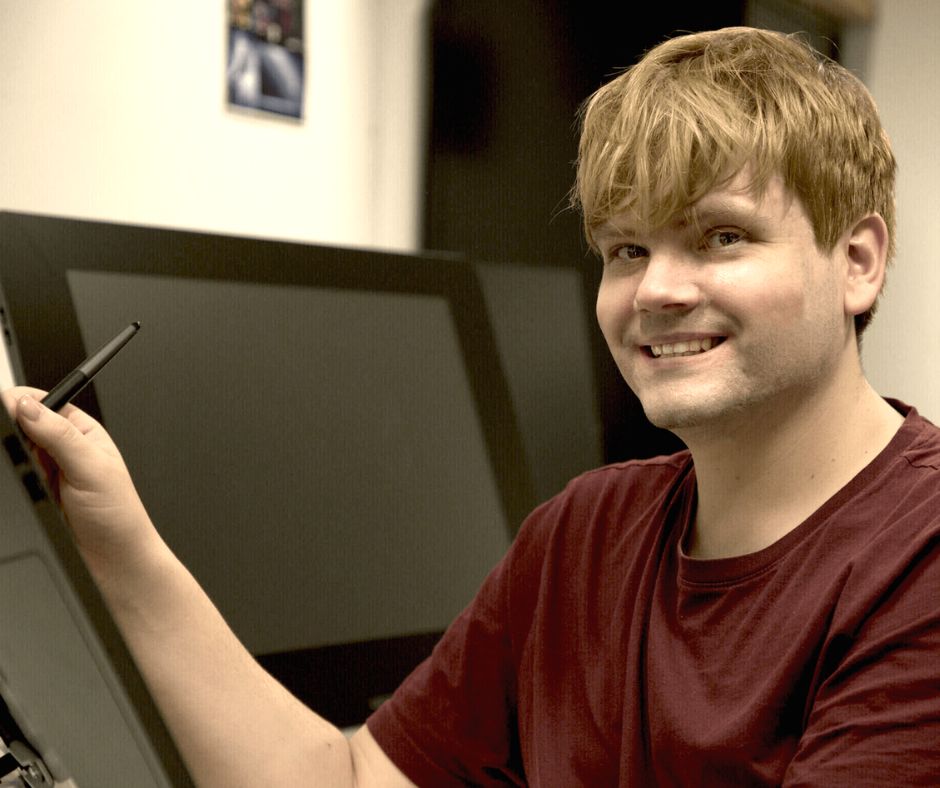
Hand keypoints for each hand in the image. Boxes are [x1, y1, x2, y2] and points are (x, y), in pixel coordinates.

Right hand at [1, 387, 157, 582]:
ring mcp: (46, 473)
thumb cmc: (119, 515)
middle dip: (14, 435)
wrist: (115, 561)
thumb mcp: (92, 467)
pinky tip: (27, 491)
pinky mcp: (35, 495)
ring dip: (15, 461)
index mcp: (83, 432)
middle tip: (25, 455)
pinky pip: (13, 479)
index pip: (43, 403)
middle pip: (22, 426)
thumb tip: (27, 405)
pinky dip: (13, 481)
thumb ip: (59, 435)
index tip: (8, 410)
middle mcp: (64, 449)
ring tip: (35, 479)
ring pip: (13, 454)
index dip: (21, 402)